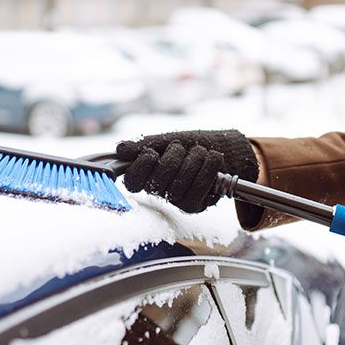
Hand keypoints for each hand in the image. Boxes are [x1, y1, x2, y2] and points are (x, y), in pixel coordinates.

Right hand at [116, 130, 258, 212]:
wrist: (224, 148)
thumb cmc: (192, 144)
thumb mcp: (167, 139)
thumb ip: (143, 144)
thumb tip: (120, 150)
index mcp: (146, 174)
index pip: (132, 181)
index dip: (141, 166)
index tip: (152, 153)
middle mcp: (159, 191)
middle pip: (158, 180)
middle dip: (175, 155)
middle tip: (183, 149)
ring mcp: (176, 200)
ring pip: (180, 182)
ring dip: (195, 158)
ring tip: (200, 153)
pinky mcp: (195, 205)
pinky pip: (198, 188)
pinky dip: (209, 166)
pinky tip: (213, 160)